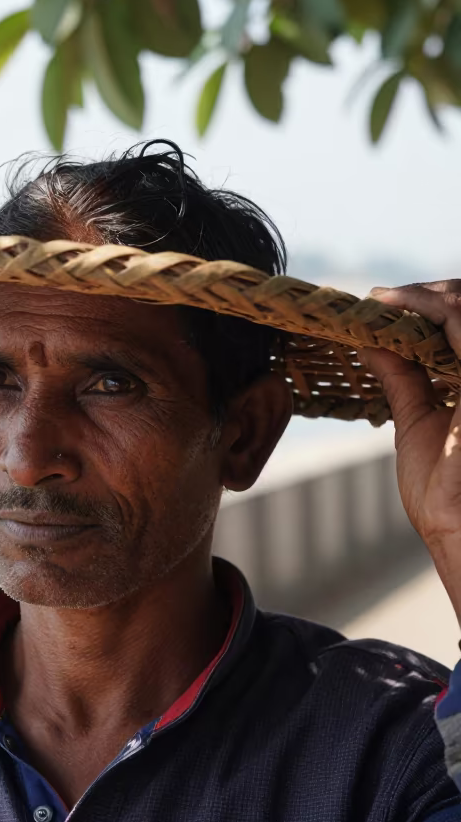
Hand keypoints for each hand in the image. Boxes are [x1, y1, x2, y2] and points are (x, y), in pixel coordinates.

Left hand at [361, 281, 460, 620]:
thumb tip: (371, 342)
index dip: (429, 303)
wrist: (455, 527)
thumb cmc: (442, 489)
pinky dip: (425, 306)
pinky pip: (459, 322)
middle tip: (382, 298)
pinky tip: (393, 306)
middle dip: (427, 294)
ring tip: (385, 301)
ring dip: (424, 295)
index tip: (381, 302)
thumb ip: (403, 377)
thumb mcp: (418, 419)